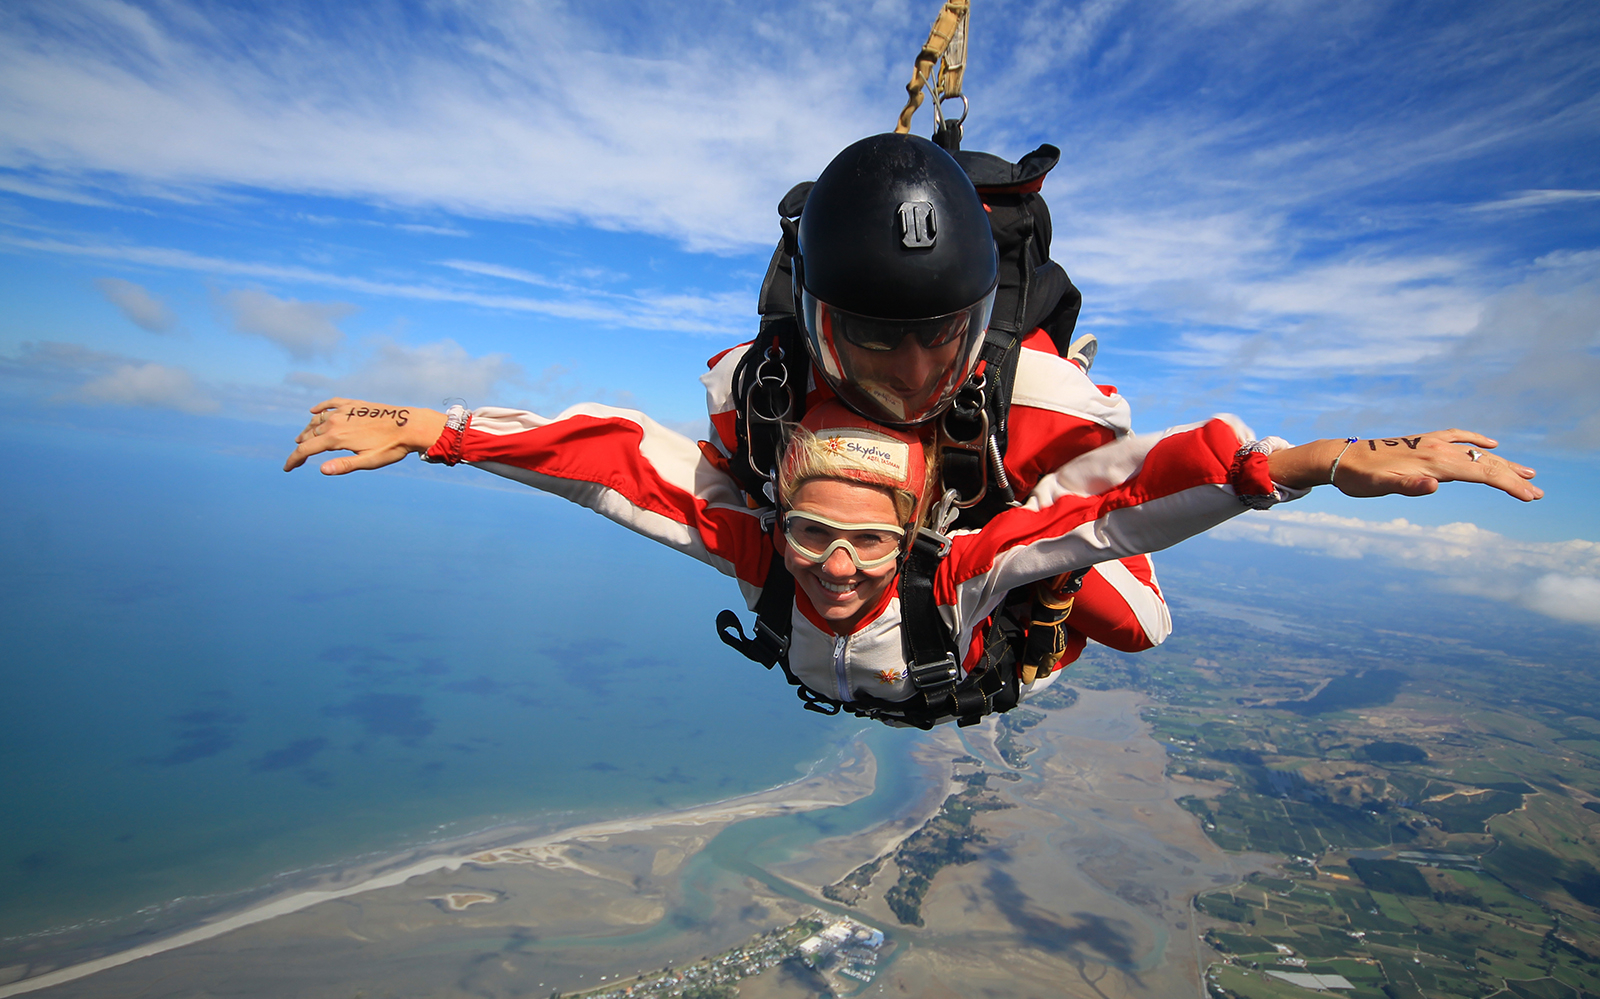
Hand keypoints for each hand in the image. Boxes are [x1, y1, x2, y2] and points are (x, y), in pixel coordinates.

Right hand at [283, 398, 447, 474]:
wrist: (410, 425)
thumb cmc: (390, 448)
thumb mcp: (368, 461)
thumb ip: (343, 465)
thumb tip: (321, 470)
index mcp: (336, 438)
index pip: (306, 450)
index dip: (293, 460)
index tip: (287, 468)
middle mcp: (335, 422)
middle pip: (310, 435)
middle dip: (301, 447)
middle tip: (297, 459)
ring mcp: (344, 411)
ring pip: (318, 420)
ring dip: (308, 429)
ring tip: (302, 438)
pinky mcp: (354, 404)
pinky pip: (331, 403)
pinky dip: (320, 408)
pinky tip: (314, 411)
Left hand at [1268, 431, 1541, 501]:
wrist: (1338, 458)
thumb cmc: (1357, 478)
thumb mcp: (1379, 488)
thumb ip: (1407, 487)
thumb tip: (1434, 486)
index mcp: (1432, 462)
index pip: (1481, 473)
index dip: (1508, 485)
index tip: (1531, 497)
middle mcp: (1436, 449)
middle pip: (1484, 463)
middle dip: (1512, 477)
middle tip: (1538, 493)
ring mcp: (1430, 443)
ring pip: (1475, 453)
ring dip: (1502, 463)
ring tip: (1528, 473)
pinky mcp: (1423, 442)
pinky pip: (1458, 437)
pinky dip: (1477, 440)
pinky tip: (1491, 444)